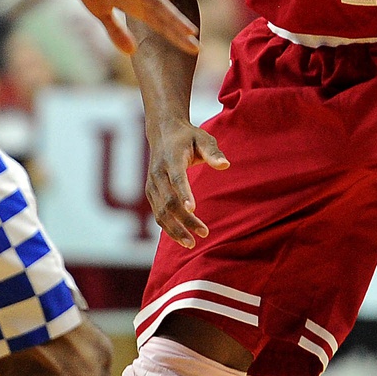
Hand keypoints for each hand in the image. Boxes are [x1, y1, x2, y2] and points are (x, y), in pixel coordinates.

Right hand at [55, 0, 199, 55]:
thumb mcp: (101, 13)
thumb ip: (116, 31)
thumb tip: (132, 52)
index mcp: (134, 6)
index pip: (160, 24)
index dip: (177, 37)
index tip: (195, 50)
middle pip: (164, 16)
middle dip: (180, 31)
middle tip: (198, 47)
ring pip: (158, 0)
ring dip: (174, 15)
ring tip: (190, 30)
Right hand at [146, 121, 229, 247]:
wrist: (163, 132)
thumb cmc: (188, 136)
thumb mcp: (203, 138)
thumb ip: (213, 152)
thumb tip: (225, 165)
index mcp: (171, 158)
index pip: (176, 178)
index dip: (183, 193)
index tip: (193, 209)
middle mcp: (158, 173)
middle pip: (168, 201)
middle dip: (184, 220)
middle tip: (204, 233)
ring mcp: (152, 184)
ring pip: (160, 212)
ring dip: (175, 229)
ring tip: (191, 244)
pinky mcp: (151, 192)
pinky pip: (157, 213)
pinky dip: (168, 227)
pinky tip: (182, 237)